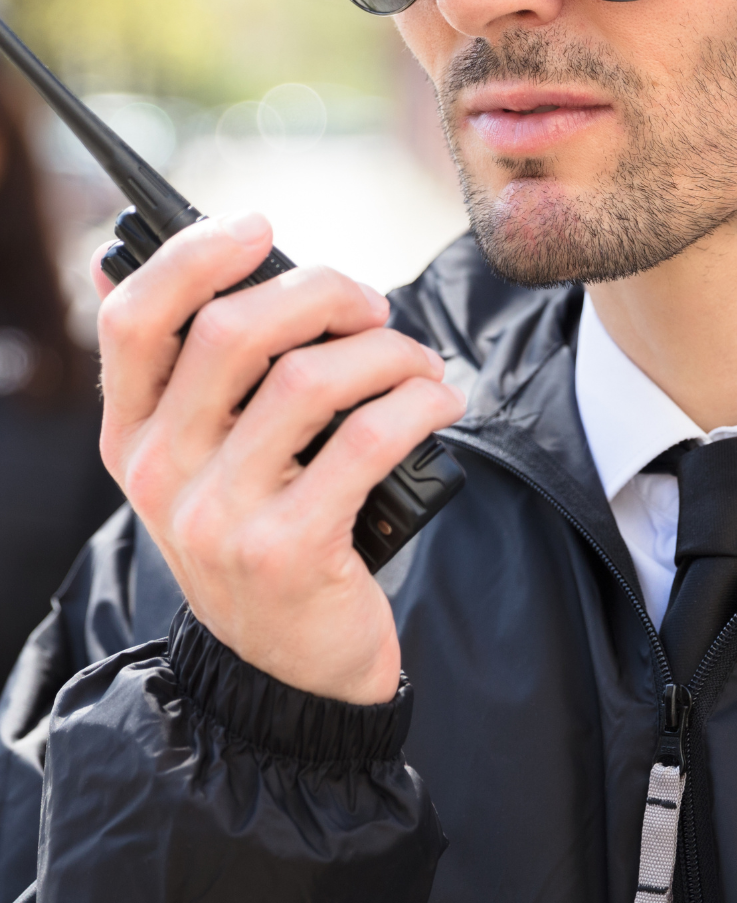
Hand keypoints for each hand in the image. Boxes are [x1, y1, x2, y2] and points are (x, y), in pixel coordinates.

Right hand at [92, 212, 465, 704]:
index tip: (260, 228)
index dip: (193, 256)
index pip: (131, 320)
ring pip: (311, 379)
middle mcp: (158, 475)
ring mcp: (219, 517)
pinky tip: (439, 401)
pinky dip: (418, 403)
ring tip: (419, 364)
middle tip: (371, 306)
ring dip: (387, 352)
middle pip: (233, 331)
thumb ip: (192, 375)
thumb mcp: (201, 465)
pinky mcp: (289, 550)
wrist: (288, 674)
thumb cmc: (262, 537)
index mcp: (130, 438)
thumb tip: (157, 250)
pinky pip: (366, 440)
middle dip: (323, 293)